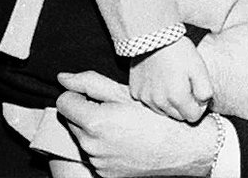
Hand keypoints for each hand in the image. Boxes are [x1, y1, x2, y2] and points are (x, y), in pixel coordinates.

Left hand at [57, 71, 216, 176]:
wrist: (185, 148)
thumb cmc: (158, 117)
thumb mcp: (125, 94)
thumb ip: (90, 83)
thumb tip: (62, 78)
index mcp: (95, 122)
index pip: (63, 102)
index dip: (78, 95)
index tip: (95, 96)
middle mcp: (91, 147)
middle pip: (72, 121)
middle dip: (86, 113)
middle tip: (114, 110)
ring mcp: (98, 164)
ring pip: (83, 140)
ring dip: (95, 131)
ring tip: (123, 127)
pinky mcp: (105, 176)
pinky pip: (95, 157)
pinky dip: (104, 148)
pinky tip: (125, 142)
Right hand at [129, 37, 212, 121]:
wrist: (152, 35)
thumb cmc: (179, 50)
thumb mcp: (199, 68)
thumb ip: (205, 91)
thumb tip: (203, 104)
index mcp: (177, 98)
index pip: (193, 117)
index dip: (199, 105)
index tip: (197, 91)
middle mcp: (159, 103)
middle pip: (178, 116)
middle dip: (184, 105)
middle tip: (185, 84)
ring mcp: (145, 98)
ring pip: (163, 111)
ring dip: (169, 101)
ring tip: (171, 80)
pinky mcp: (135, 92)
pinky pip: (148, 102)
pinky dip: (155, 95)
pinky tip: (158, 79)